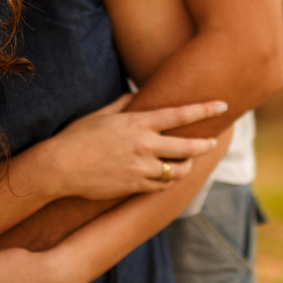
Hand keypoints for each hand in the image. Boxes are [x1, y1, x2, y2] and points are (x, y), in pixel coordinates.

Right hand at [45, 93, 224, 199]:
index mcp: (137, 123)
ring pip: (177, 170)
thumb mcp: (101, 114)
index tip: (222, 104)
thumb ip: (123, 104)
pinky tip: (166, 176)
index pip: (179, 114)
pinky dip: (167, 181)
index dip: (204, 109)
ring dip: (186, 166)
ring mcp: (140, 168)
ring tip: (186, 163)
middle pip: (187, 147)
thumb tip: (134, 95)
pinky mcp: (134, 186)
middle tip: (211, 142)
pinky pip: (161, 186)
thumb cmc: (77, 136)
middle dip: (204, 145)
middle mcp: (143, 145)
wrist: (60, 167)